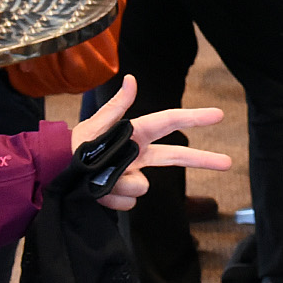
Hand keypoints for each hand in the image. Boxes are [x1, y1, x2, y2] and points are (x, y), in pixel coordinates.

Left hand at [69, 75, 230, 211]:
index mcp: (135, 133)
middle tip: (228, 163)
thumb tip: (132, 79)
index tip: (218, 115)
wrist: (54, 175)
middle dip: (202, 159)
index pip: (169, 122)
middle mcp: (139, 155)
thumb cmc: (73, 145)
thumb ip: (117, 108)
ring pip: (142, 187)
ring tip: (96, 180)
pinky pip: (127, 203)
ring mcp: (133, 177)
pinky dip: (111, 200)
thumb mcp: (94, 126)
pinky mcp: (123, 197)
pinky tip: (96, 194)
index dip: (194, 117)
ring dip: (119, 186)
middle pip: (176, 156)